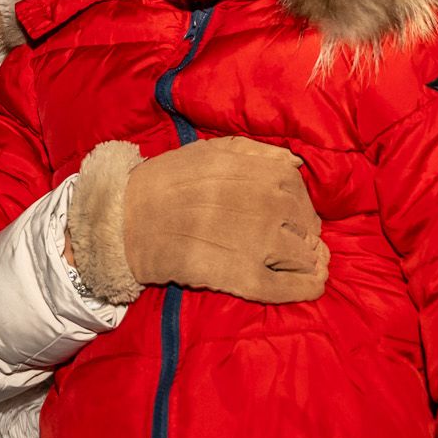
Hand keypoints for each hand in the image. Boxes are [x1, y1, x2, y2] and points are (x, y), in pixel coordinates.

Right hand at [70, 137, 326, 304]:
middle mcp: (269, 205)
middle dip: (301, 233)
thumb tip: (297, 162)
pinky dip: (306, 287)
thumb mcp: (213, 150)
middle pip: (306, 225)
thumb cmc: (167, 181)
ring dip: (305, 261)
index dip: (297, 205)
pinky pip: (291, 287)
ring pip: (305, 256)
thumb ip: (258, 152)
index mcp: (263, 173)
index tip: (287, 214)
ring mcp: (260, 243)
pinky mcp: (247, 278)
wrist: (127, 220)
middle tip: (286, 241)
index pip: (300, 191)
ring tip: (294, 263)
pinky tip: (310, 285)